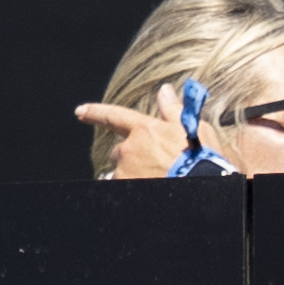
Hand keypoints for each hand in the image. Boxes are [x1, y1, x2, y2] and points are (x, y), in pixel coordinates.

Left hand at [75, 97, 198, 178]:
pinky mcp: (125, 190)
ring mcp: (125, 173)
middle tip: (154, 167)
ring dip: (133, 176)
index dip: (96, 113)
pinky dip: (133, 190)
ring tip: (158, 181)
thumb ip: (174, 110)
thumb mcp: (194, 129)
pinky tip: (151, 193)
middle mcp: (130, 150)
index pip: (115, 117)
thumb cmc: (202, 160)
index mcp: (145, 131)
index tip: (80, 111)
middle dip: (131, 157)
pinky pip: (122, 189)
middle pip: (120, 152)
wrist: (202, 187)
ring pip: (122, 173)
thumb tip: (165, 91)